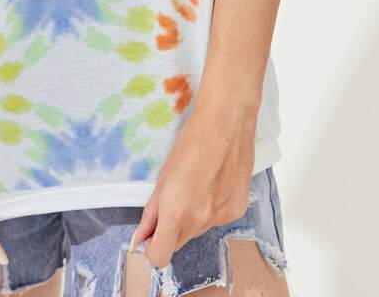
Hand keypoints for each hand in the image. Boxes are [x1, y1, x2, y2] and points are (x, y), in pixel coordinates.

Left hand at [130, 100, 257, 266]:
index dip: (153, 248)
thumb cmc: (190, 141)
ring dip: (194, 216)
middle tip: (175, 198)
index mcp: (176, 211)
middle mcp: (200, 221)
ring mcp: (222, 218)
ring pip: (200, 229)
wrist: (226, 123)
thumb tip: (140, 238)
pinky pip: (218, 219)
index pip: (160, 255)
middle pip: (180, 242)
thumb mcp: (163, 175)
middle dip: (173, 228)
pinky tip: (215, 182)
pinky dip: (213, 208)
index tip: (152, 234)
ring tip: (198, 183)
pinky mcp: (238, 210)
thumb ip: (152, 211)